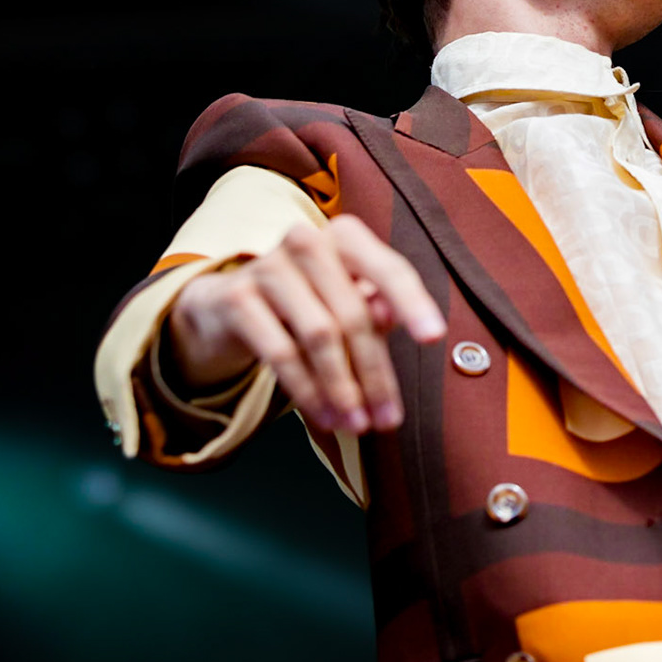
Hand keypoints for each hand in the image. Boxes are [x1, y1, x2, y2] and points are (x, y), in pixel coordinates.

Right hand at [166, 216, 446, 432]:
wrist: (227, 304)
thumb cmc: (307, 301)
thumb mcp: (346, 301)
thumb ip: (376, 308)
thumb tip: (392, 318)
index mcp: (345, 235)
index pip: (388, 269)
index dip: (413, 303)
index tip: (434, 338)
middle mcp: (306, 240)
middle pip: (353, 314)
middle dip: (375, 373)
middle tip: (388, 419)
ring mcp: (267, 266)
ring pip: (319, 336)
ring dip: (342, 388)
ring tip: (357, 425)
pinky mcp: (237, 298)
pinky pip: (281, 352)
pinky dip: (307, 390)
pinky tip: (324, 417)